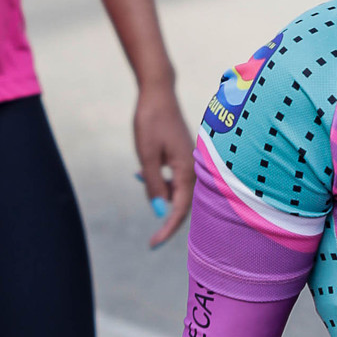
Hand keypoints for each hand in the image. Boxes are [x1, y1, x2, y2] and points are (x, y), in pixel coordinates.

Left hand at [133, 78, 194, 247]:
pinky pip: (176, 179)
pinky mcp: (183, 156)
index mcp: (187, 170)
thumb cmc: (151, 122)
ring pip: (180, 192)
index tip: (153, 245)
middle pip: (184, 205)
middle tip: (153, 240)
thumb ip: (154, 185)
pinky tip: (143, 175)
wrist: (158, 92)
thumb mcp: (147, 156)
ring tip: (145, 194)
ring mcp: (190, 162)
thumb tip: (159, 212)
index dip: (167, 229)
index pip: (178, 210)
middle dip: (169, 221)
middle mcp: (193, 168)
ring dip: (165, 200)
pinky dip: (163, 185)